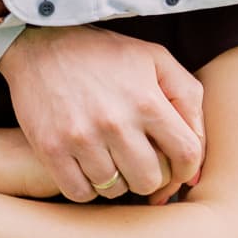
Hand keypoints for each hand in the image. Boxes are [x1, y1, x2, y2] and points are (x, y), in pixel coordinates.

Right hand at [0, 25, 204, 202]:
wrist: (40, 44)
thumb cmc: (104, 53)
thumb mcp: (154, 58)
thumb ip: (187, 98)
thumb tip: (197, 158)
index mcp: (146, 99)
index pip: (187, 154)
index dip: (187, 168)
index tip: (177, 167)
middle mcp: (116, 122)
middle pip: (151, 180)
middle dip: (152, 175)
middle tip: (141, 160)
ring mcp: (81, 139)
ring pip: (115, 190)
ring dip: (119, 180)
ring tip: (112, 157)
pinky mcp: (52, 150)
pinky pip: (81, 193)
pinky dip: (88, 187)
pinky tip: (89, 165)